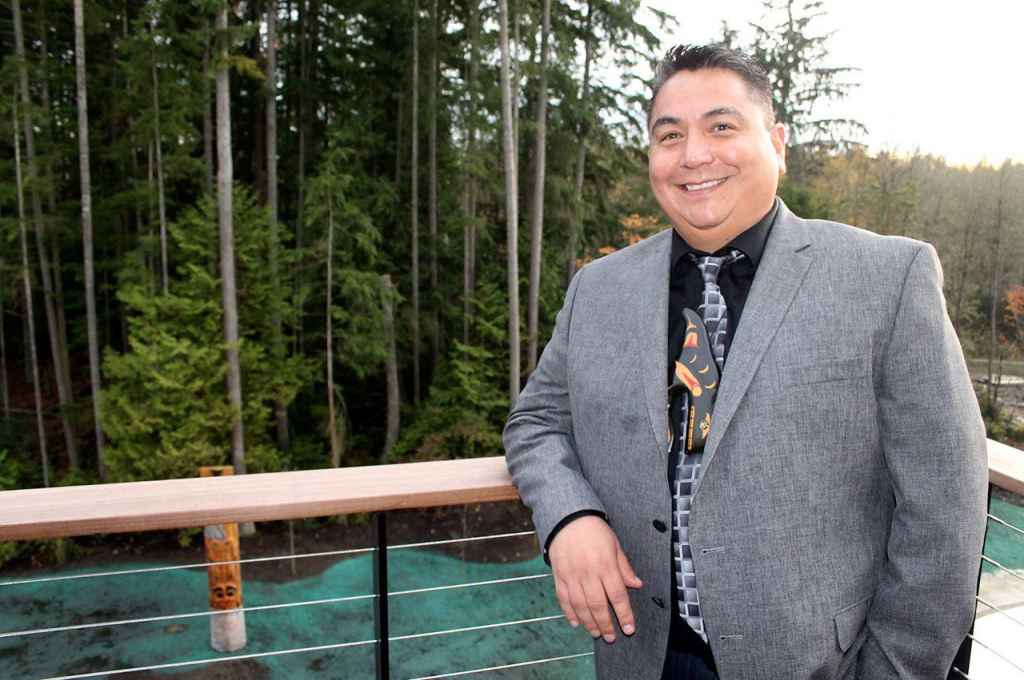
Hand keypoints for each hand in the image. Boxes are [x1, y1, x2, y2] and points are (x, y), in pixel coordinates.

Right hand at [548, 515, 642, 642]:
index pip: (617, 595)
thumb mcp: (615, 544)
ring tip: (596, 633)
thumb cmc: (595, 530)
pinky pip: (564, 599)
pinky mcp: (559, 575)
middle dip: (606, 624)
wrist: (567, 517)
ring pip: (580, 605)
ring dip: (589, 622)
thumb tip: (637, 585)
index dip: (624, 615)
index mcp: (605, 565)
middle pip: (598, 605)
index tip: (629, 629)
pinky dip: (569, 613)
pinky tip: (576, 623)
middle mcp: (588, 573)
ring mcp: (571, 575)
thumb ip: (624, 567)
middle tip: (611, 637)